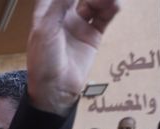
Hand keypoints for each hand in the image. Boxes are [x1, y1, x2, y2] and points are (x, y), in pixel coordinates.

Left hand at [27, 0, 120, 114]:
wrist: (56, 89)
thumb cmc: (43, 61)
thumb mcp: (45, 30)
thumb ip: (59, 6)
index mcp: (46, 12)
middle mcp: (63, 16)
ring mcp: (79, 25)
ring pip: (94, 2)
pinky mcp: (92, 35)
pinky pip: (104, 17)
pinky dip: (111, 8)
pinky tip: (115, 5)